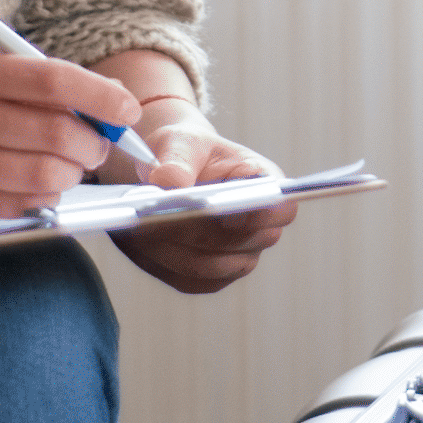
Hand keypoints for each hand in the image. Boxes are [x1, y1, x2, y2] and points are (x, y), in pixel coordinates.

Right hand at [0, 53, 146, 224]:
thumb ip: (43, 90)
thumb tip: (115, 104)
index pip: (53, 78)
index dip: (100, 94)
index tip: (127, 110)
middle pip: (57, 131)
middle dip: (93, 144)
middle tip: (97, 148)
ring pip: (47, 173)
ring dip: (72, 175)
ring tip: (68, 168)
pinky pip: (25, 204)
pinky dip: (47, 198)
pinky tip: (39, 188)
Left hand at [112, 102, 295, 294]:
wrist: (167, 173)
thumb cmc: (183, 151)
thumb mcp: (179, 142)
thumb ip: (177, 160)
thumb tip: (168, 184)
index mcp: (263, 184)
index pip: (281, 208)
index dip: (262, 215)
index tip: (229, 211)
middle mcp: (259, 226)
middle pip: (243, 243)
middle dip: (201, 232)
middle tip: (162, 219)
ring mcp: (238, 255)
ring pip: (213, 267)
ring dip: (176, 250)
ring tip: (141, 229)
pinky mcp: (210, 277)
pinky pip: (190, 280)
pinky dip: (164, 264)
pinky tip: (142, 244)